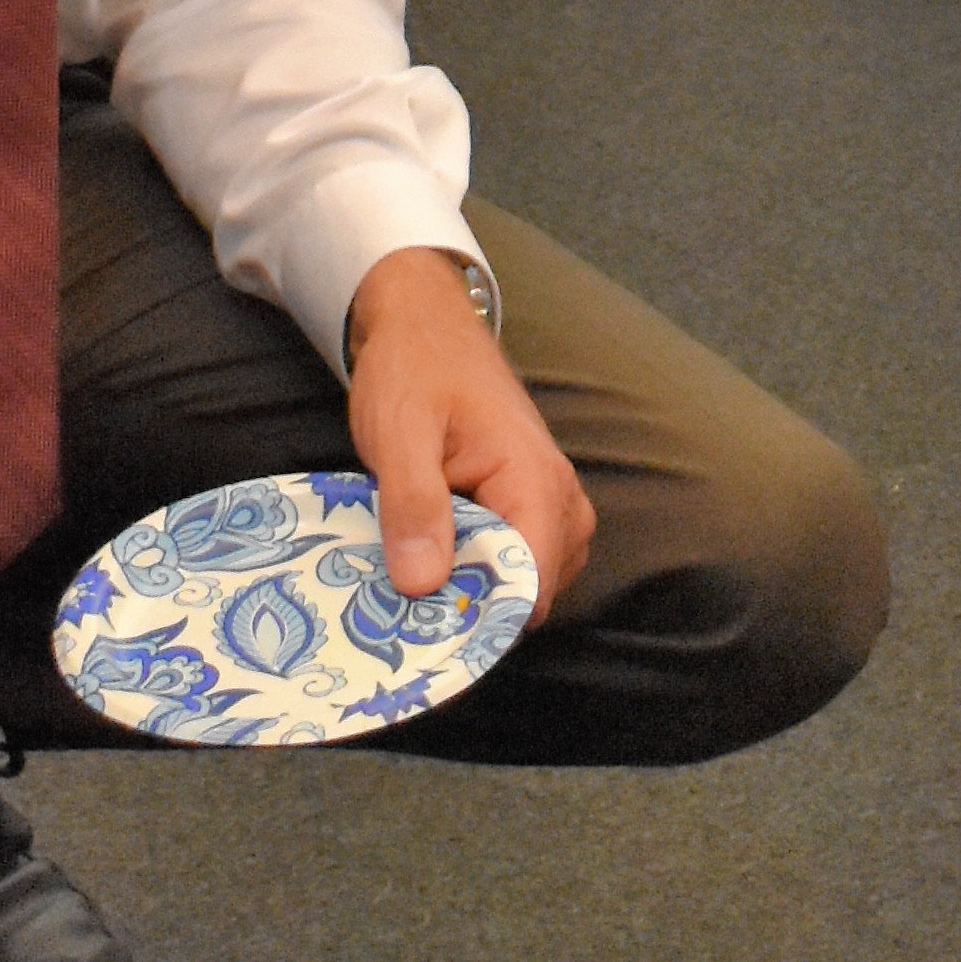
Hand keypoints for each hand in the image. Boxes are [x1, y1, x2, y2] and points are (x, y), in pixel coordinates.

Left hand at [343, 248, 593, 614]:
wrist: (425, 326)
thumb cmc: (415, 368)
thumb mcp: (399, 431)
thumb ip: (414, 504)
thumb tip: (423, 585)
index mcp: (536, 481)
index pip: (531, 586)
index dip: (479, 618)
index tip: (424, 635)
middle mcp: (561, 502)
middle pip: (531, 597)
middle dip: (471, 608)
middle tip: (403, 606)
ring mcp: (552, 507)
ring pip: (523, 587)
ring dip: (470, 591)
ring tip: (413, 577)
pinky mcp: (532, 510)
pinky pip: (515, 565)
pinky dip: (475, 572)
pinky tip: (430, 559)